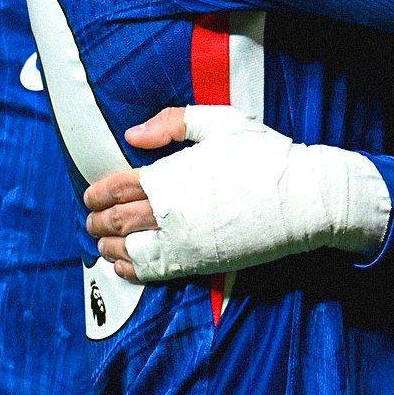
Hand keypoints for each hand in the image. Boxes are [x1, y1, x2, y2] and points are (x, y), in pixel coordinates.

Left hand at [84, 105, 389, 284]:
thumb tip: (133, 135)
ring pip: (130, 248)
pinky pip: (153, 272)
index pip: (118, 186)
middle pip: (119, 220)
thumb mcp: (218, 122)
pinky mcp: (198, 263)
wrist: (302, 198)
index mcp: (169, 175)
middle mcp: (168, 212)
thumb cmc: (263, 154)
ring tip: (102, 244)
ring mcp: (182, 242)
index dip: (99, 192)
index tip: (91, 196)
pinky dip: (131, 270)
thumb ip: (172, 122)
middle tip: (91, 220)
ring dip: (110, 246)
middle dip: (99, 220)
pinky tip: (123, 267)